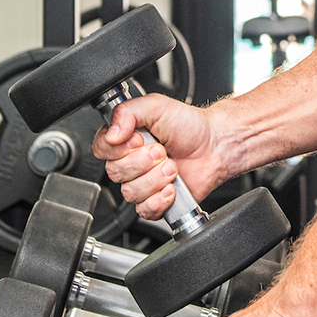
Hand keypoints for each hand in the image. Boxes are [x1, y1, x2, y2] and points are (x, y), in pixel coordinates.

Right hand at [90, 94, 229, 220]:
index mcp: (125, 139)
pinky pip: (144, 210)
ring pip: (130, 192)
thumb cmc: (188, 125)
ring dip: (155, 179)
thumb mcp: (155, 106)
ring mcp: (142, 183)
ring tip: (172, 167)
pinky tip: (172, 187)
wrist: (215, 145)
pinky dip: (159, 199)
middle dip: (143, 162)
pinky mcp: (155, 202)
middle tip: (162, 151)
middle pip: (115, 172)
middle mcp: (130, 162)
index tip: (139, 140)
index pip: (101, 149)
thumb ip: (127, 112)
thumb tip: (111, 134)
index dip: (118, 148)